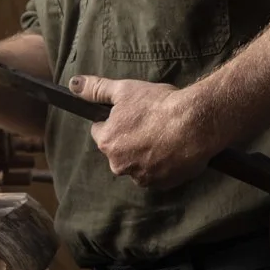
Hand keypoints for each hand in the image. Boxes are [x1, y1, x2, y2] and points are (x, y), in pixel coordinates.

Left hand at [69, 73, 208, 187]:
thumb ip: (96, 89)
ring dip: (146, 154)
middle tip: (150, 124)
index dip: (115, 122)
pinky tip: (173, 149)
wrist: (196, 123)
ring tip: (164, 136)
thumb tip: (73, 85)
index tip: (132, 115)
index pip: (102, 132)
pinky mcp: (162, 184)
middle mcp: (120, 165)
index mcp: (108, 142)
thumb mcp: (125, 89)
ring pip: (137, 164)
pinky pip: (157, 174)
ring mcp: (142, 177)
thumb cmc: (159, 105)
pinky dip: (162, 164)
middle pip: (119, 151)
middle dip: (130, 140)